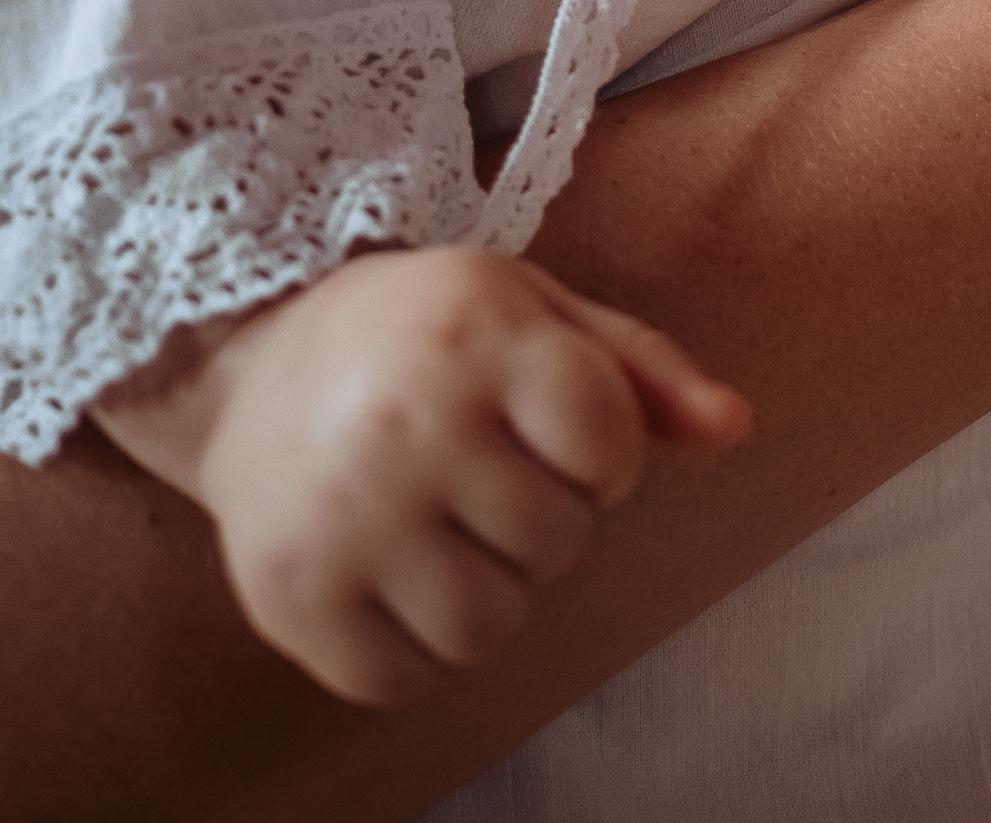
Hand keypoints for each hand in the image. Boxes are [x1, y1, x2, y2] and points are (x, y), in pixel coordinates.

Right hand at [93, 248, 748, 708]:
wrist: (253, 356)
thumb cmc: (423, 332)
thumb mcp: (533, 309)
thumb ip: (641, 369)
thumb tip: (737, 425)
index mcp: (477, 334)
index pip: (611, 443)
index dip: (604, 450)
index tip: (557, 426)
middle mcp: (408, 425)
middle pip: (558, 543)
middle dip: (547, 518)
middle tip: (489, 473)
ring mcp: (343, 519)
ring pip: (488, 627)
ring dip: (490, 590)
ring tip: (449, 527)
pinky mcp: (291, 599)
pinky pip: (403, 681)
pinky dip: (415, 647)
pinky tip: (394, 574)